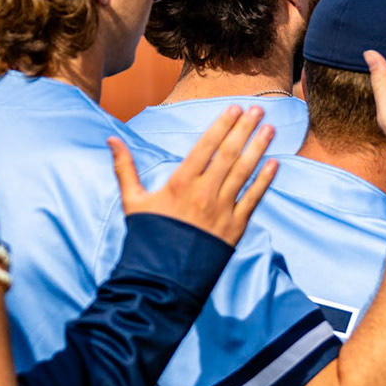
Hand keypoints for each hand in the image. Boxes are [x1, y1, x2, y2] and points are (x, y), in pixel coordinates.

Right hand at [109, 107, 276, 246]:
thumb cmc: (147, 237)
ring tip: (270, 129)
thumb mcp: (132, 201)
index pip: (206, 146)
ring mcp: (222, 210)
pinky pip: (253, 199)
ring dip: (258, 149)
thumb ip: (125, 168)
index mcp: (180, 183)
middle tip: (258, 109)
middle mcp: (204, 192)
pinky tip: (274, 164)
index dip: (222, 125)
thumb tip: (111, 139)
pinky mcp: (234, 228)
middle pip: (228, 154)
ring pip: (244, 173)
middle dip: (244, 129)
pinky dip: (265, 181)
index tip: (234, 109)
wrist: (163, 276)